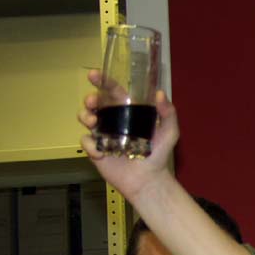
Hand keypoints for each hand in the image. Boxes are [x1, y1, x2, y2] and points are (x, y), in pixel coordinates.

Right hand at [77, 69, 177, 201]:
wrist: (149, 179)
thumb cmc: (158, 155)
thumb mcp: (169, 132)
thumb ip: (168, 113)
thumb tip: (160, 93)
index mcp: (127, 111)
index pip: (112, 91)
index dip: (102, 81)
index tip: (94, 75)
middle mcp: (112, 120)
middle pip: (94, 103)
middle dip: (89, 99)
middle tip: (93, 103)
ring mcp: (103, 135)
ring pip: (85, 118)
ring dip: (84, 116)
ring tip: (93, 123)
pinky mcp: (96, 150)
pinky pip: (86, 142)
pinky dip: (90, 144)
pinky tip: (100, 152)